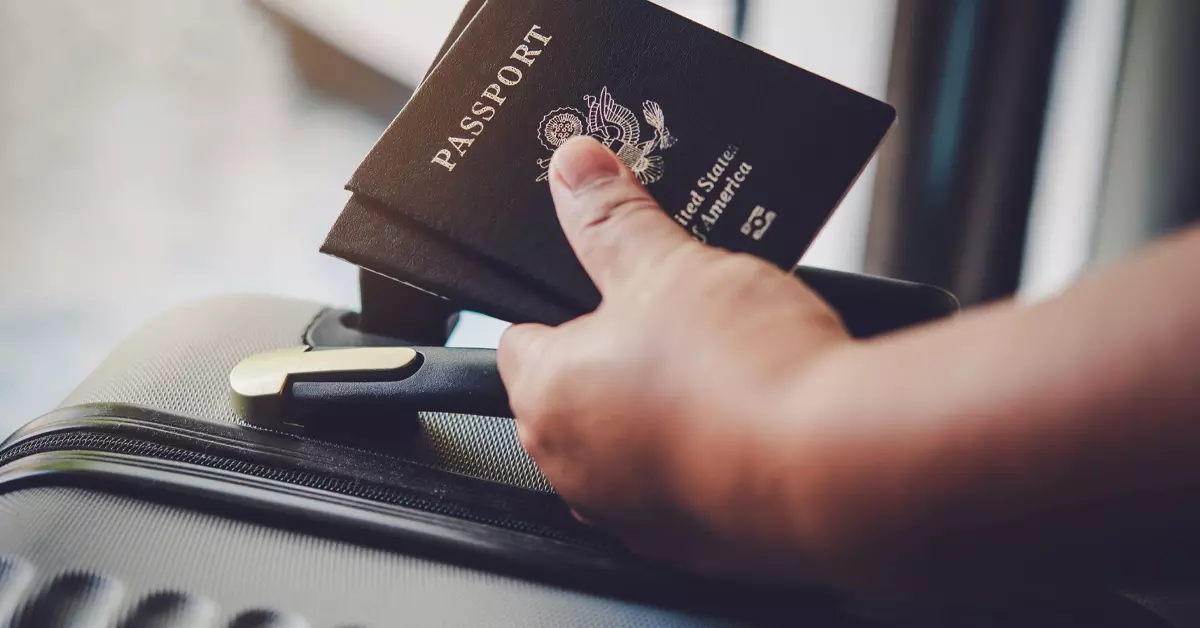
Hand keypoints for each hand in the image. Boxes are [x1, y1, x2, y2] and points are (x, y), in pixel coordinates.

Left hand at [498, 136, 852, 579]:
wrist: (839, 467)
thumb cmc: (746, 374)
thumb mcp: (670, 265)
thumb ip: (611, 217)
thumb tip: (575, 170)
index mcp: (548, 396)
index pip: (522, 338)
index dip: (565, 303)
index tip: (602, 290)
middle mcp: (574, 468)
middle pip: (580, 393)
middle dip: (622, 356)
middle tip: (679, 323)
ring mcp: (631, 515)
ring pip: (632, 445)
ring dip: (665, 411)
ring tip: (724, 369)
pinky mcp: (692, 547)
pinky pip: (684, 489)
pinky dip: (706, 458)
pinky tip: (750, 422)